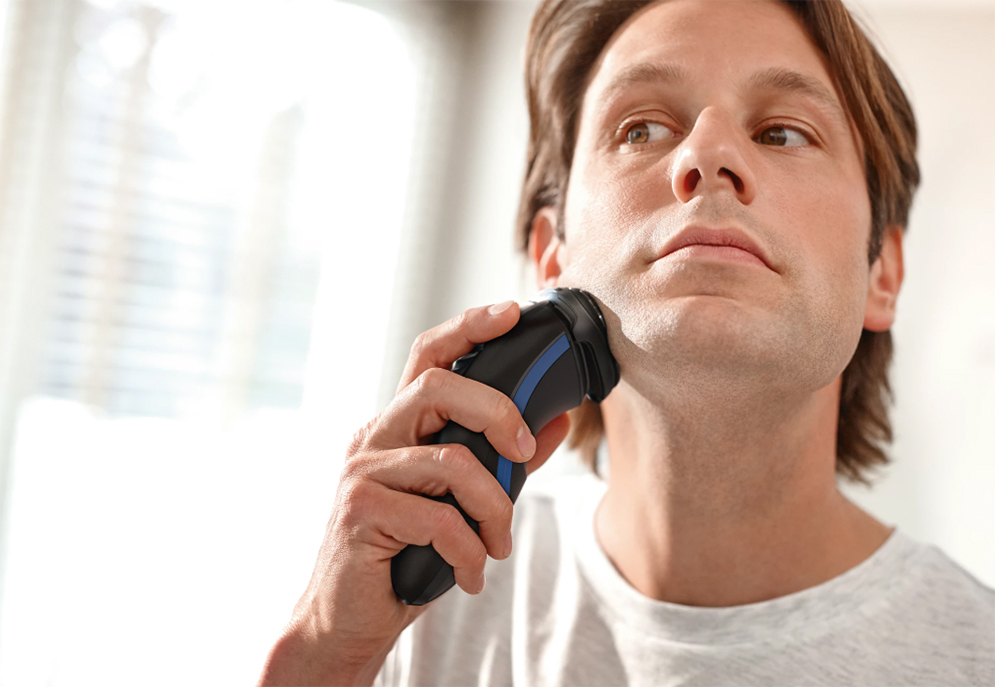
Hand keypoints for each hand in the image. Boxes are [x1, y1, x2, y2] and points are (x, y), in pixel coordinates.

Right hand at [257, 300, 571, 686]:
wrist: (347, 618)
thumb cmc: (404, 553)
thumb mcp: (461, 501)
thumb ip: (503, 460)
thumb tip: (554, 422)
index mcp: (397, 424)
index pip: (428, 356)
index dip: (468, 326)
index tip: (511, 312)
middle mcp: (373, 436)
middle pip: (437, 387)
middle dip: (497, 413)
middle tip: (522, 453)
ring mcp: (361, 470)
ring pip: (450, 461)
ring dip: (493, 507)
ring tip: (497, 543)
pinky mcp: (359, 509)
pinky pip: (438, 518)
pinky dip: (468, 551)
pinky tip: (469, 574)